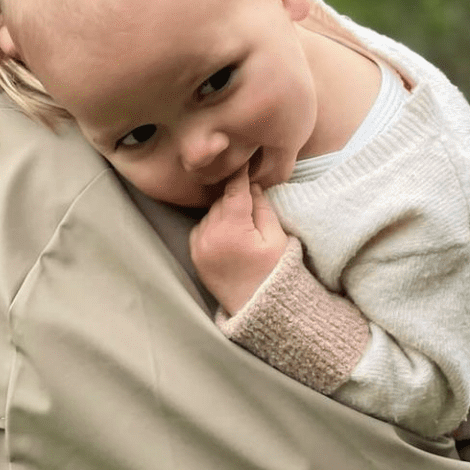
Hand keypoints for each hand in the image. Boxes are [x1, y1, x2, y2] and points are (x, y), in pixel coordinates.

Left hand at [189, 165, 289, 315]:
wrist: (255, 307)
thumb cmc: (272, 272)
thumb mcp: (276, 237)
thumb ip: (262, 208)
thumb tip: (252, 186)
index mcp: (231, 229)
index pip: (235, 191)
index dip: (241, 175)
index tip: (245, 162)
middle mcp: (208, 234)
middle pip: (221, 202)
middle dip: (236, 200)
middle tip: (253, 207)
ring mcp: (197, 245)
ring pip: (211, 214)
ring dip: (224, 213)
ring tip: (243, 228)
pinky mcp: (193, 253)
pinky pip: (202, 227)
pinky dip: (214, 226)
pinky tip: (229, 236)